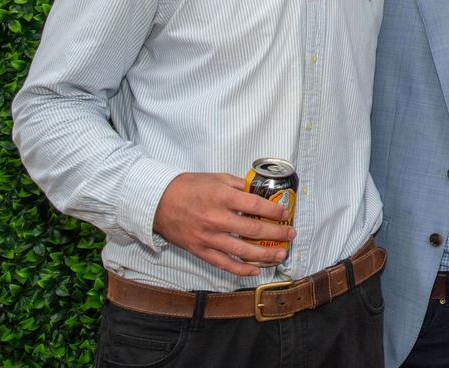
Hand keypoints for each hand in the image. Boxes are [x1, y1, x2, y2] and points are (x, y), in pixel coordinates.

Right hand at [153, 172, 294, 276]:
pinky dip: (241, 269)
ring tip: (280, 254)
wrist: (159, 201)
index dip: (274, 210)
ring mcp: (208, 238)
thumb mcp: (217, 178)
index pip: (256, 206)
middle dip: (277, 234)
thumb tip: (261, 193)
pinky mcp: (200, 250)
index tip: (285, 213)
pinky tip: (256, 270)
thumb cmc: (189, 187)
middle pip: (254, 231)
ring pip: (242, 251)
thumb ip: (240, 186)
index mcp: (222, 198)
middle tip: (290, 234)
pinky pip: (224, 264)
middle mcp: (217, 219)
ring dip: (265, 255)